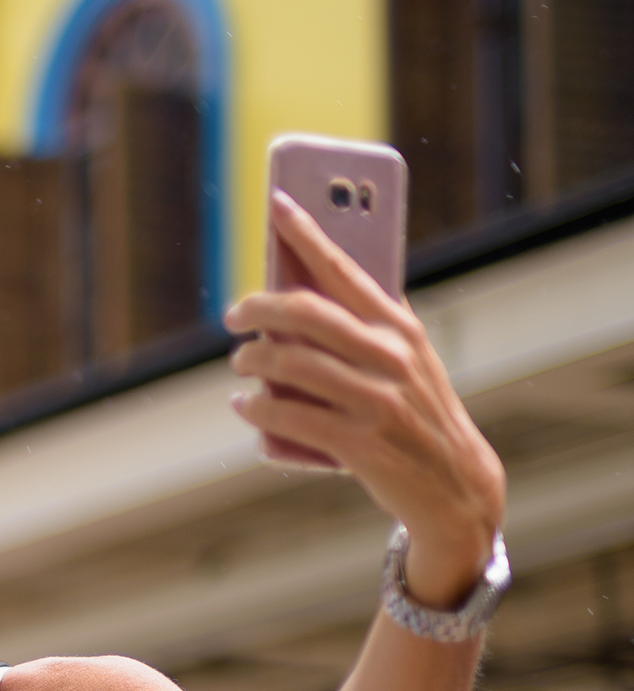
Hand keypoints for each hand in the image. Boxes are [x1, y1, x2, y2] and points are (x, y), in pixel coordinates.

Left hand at [225, 191, 505, 607]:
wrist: (455, 486)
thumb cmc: (419, 415)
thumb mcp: (411, 361)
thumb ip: (375, 324)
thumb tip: (322, 278)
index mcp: (400, 328)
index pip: (345, 268)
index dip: (307, 233)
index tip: (277, 204)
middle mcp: (390, 359)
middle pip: (306, 315)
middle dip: (259, 309)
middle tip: (235, 315)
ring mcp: (377, 403)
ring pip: (292, 367)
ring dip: (253, 361)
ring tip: (239, 363)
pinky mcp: (361, 446)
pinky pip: (291, 417)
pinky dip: (258, 409)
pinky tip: (244, 405)